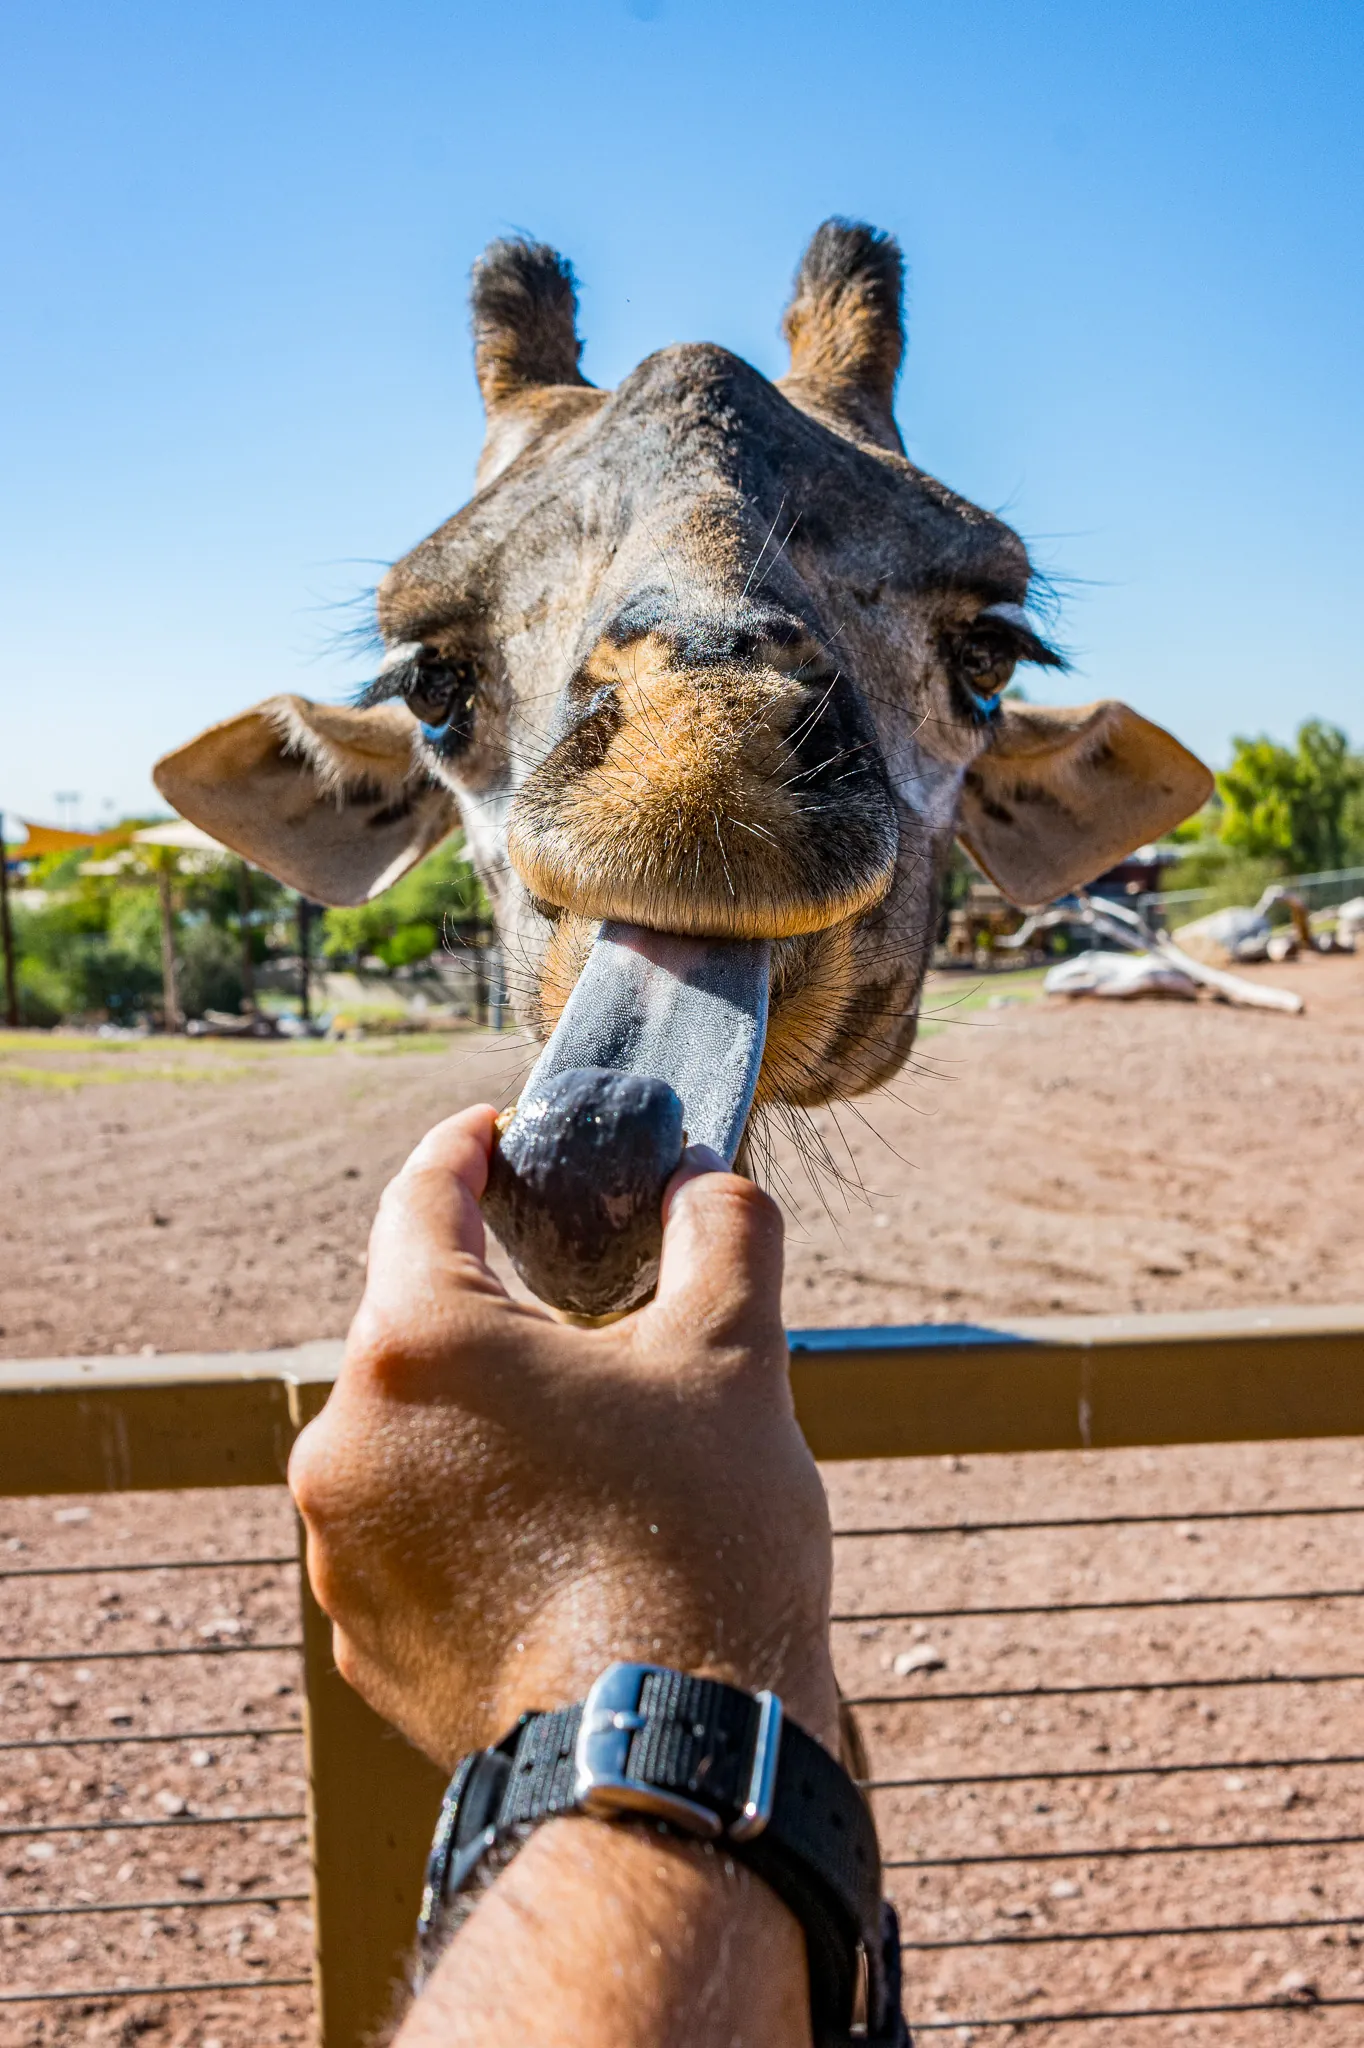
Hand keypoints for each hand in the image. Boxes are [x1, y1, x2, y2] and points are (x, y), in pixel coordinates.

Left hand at [288, 1105, 839, 1768]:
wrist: (667, 1762)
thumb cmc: (699, 1539)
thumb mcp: (734, 1353)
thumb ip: (722, 1227)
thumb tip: (704, 1177)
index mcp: (420, 1341)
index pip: (422, 1197)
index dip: (467, 1148)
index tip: (499, 1133)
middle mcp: (347, 1435)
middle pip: (412, 1322)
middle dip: (493, 1300)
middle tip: (581, 1304)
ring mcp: (342, 1546)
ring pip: (408, 1432)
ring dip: (481, 1417)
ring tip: (586, 1448)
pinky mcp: (361, 1635)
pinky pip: (406, 1530)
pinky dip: (466, 1510)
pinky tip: (555, 1541)